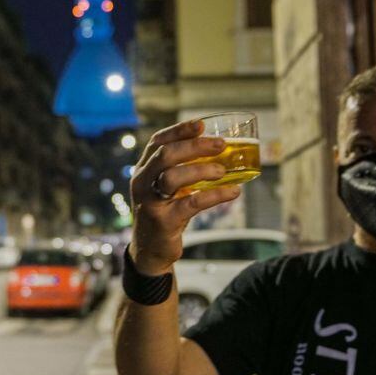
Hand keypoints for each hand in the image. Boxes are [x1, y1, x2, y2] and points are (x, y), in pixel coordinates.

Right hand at [128, 119, 240, 274]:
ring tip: (224, 170)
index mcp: (144, 170)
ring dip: (202, 170)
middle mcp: (142, 183)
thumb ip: (182, 170)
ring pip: (173, 177)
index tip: (201, 124)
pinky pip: (191, 203)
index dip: (179, 131)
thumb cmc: (165, 212)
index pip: (157, 142)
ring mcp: (150, 202)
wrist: (151, 250)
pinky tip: (233, 192)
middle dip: (194, 146)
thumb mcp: (166, 188)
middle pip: (165, 155)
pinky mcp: (163, 221)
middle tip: (220, 145)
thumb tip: (220, 152)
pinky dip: (215, 196)